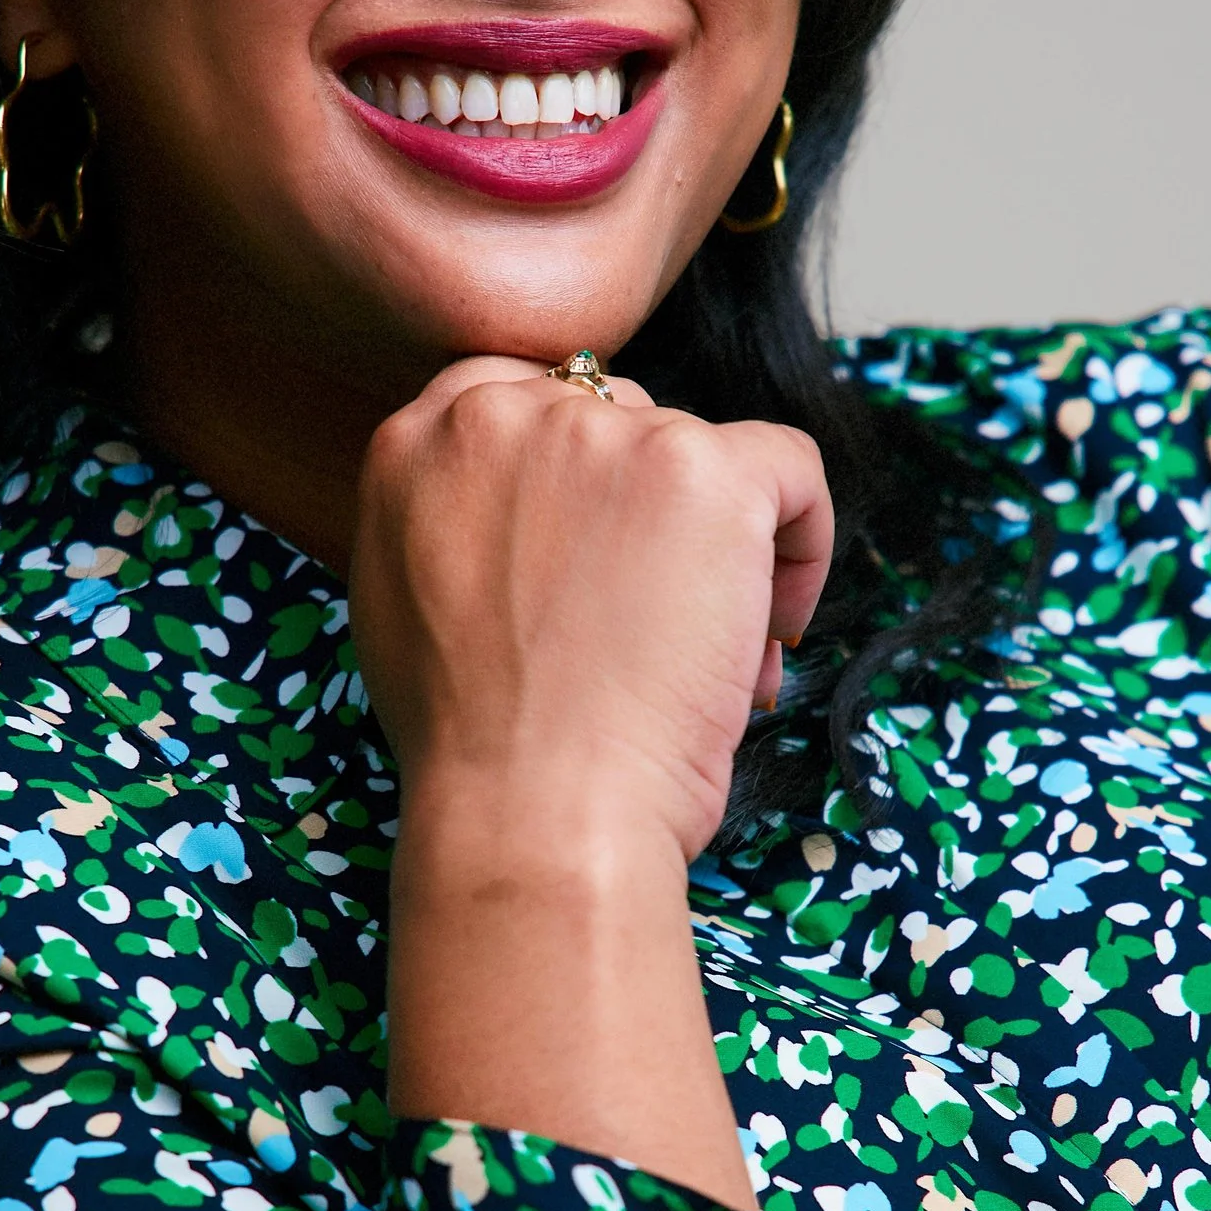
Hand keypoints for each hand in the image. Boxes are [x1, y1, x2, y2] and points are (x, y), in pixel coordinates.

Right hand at [352, 356, 834, 1203]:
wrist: (531, 811)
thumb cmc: (478, 750)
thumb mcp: (407, 607)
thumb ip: (456, 524)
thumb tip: (532, 516)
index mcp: (418, 442)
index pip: (522, 400)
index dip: (581, 481)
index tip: (602, 555)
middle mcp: (504, 414)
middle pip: (619, 421)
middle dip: (648, 519)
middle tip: (652, 629)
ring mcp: (610, 433)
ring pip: (705, 454)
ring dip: (721, 552)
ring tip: (705, 661)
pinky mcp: (707, 471)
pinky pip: (791, 469)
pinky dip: (803, 545)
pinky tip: (770, 632)